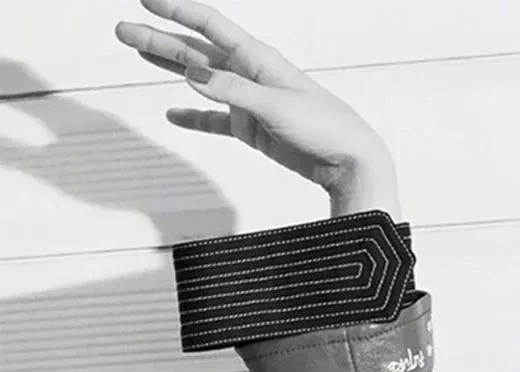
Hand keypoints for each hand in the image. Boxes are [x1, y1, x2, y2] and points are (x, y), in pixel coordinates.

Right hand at [114, 0, 400, 217]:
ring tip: (138, 51)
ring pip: (199, 79)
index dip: (177, 10)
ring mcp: (247, 101)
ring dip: (169, 66)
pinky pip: (215, 120)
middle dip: (159, 39)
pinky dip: (193, 117)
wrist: (349, 161)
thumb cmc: (322, 127)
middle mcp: (248, 74)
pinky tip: (172, 113)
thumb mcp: (276, 108)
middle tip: (122, 30)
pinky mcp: (252, 128)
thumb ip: (234, 91)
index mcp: (256, 59)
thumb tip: (192, 75)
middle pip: (195, 50)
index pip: (209, 26)